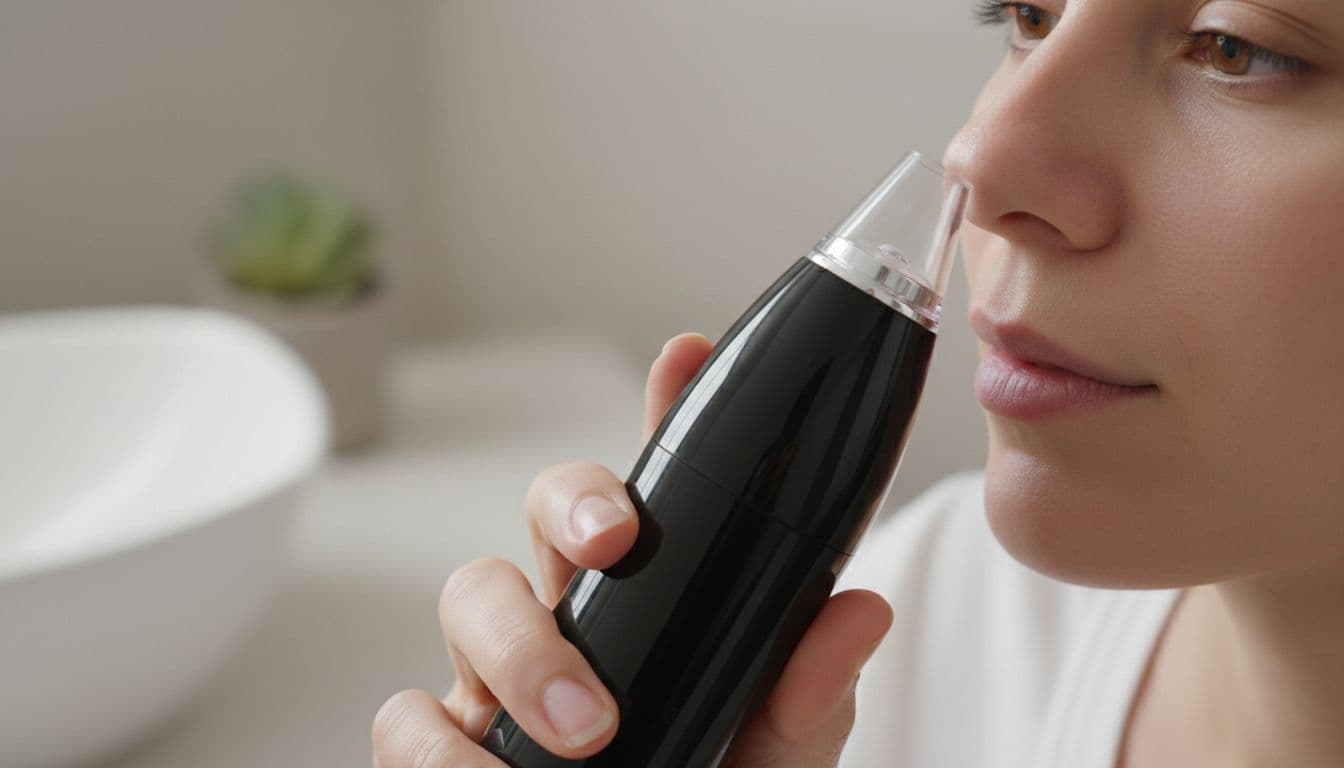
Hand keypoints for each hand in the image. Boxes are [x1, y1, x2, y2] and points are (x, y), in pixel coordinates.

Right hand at [372, 332, 894, 766]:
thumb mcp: (778, 747)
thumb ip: (809, 690)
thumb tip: (860, 613)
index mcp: (654, 601)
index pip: (657, 491)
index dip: (663, 410)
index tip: (684, 357)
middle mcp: (572, 621)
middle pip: (546, 510)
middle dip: (572, 511)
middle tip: (611, 554)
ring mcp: (500, 678)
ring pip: (469, 594)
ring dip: (520, 650)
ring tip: (582, 736)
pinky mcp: (444, 746)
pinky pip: (408, 718)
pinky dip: (440, 749)